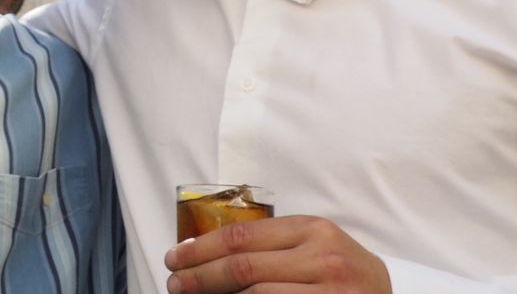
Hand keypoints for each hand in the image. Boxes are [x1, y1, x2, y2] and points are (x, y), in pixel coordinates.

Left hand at [164, 216, 391, 293]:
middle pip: (244, 268)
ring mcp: (329, 292)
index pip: (242, 237)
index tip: (176, 257)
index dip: (201, 248)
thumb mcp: (312, 244)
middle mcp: (322, 258)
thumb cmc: (341, 269)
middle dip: (200, 277)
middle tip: (175, 284)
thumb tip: (205, 255)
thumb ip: (271, 245)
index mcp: (311, 230)